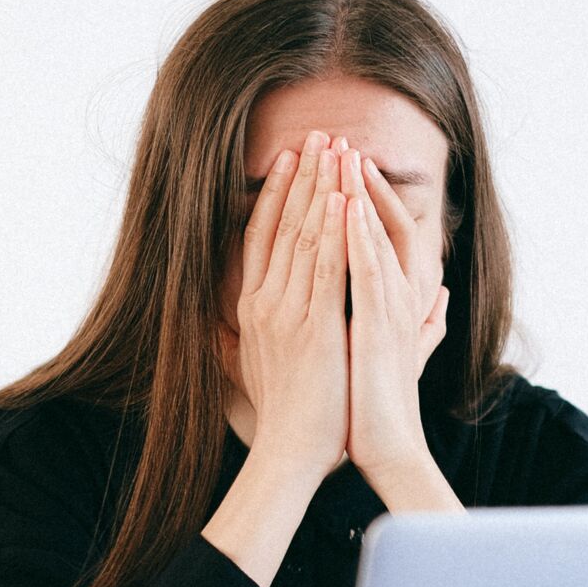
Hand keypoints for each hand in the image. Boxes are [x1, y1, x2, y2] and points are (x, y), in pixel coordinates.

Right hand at [232, 129, 350, 482]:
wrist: (289, 452)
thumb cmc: (282, 414)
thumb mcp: (258, 364)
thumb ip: (254, 333)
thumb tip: (241, 317)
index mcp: (253, 308)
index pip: (262, 237)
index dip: (277, 194)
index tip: (292, 158)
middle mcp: (264, 304)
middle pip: (283, 226)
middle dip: (304, 177)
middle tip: (320, 134)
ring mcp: (288, 314)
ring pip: (306, 238)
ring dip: (322, 189)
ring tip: (336, 149)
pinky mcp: (316, 329)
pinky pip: (327, 270)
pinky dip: (336, 231)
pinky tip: (346, 198)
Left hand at [339, 147, 449, 479]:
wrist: (387, 448)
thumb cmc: (381, 405)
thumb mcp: (399, 352)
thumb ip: (423, 323)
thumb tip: (443, 299)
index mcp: (398, 300)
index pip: (383, 234)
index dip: (364, 198)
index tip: (340, 167)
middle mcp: (400, 297)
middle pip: (379, 224)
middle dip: (357, 181)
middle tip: (337, 140)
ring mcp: (392, 310)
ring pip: (375, 238)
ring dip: (358, 194)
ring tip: (341, 154)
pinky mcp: (378, 327)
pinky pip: (367, 272)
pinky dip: (357, 237)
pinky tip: (343, 206)